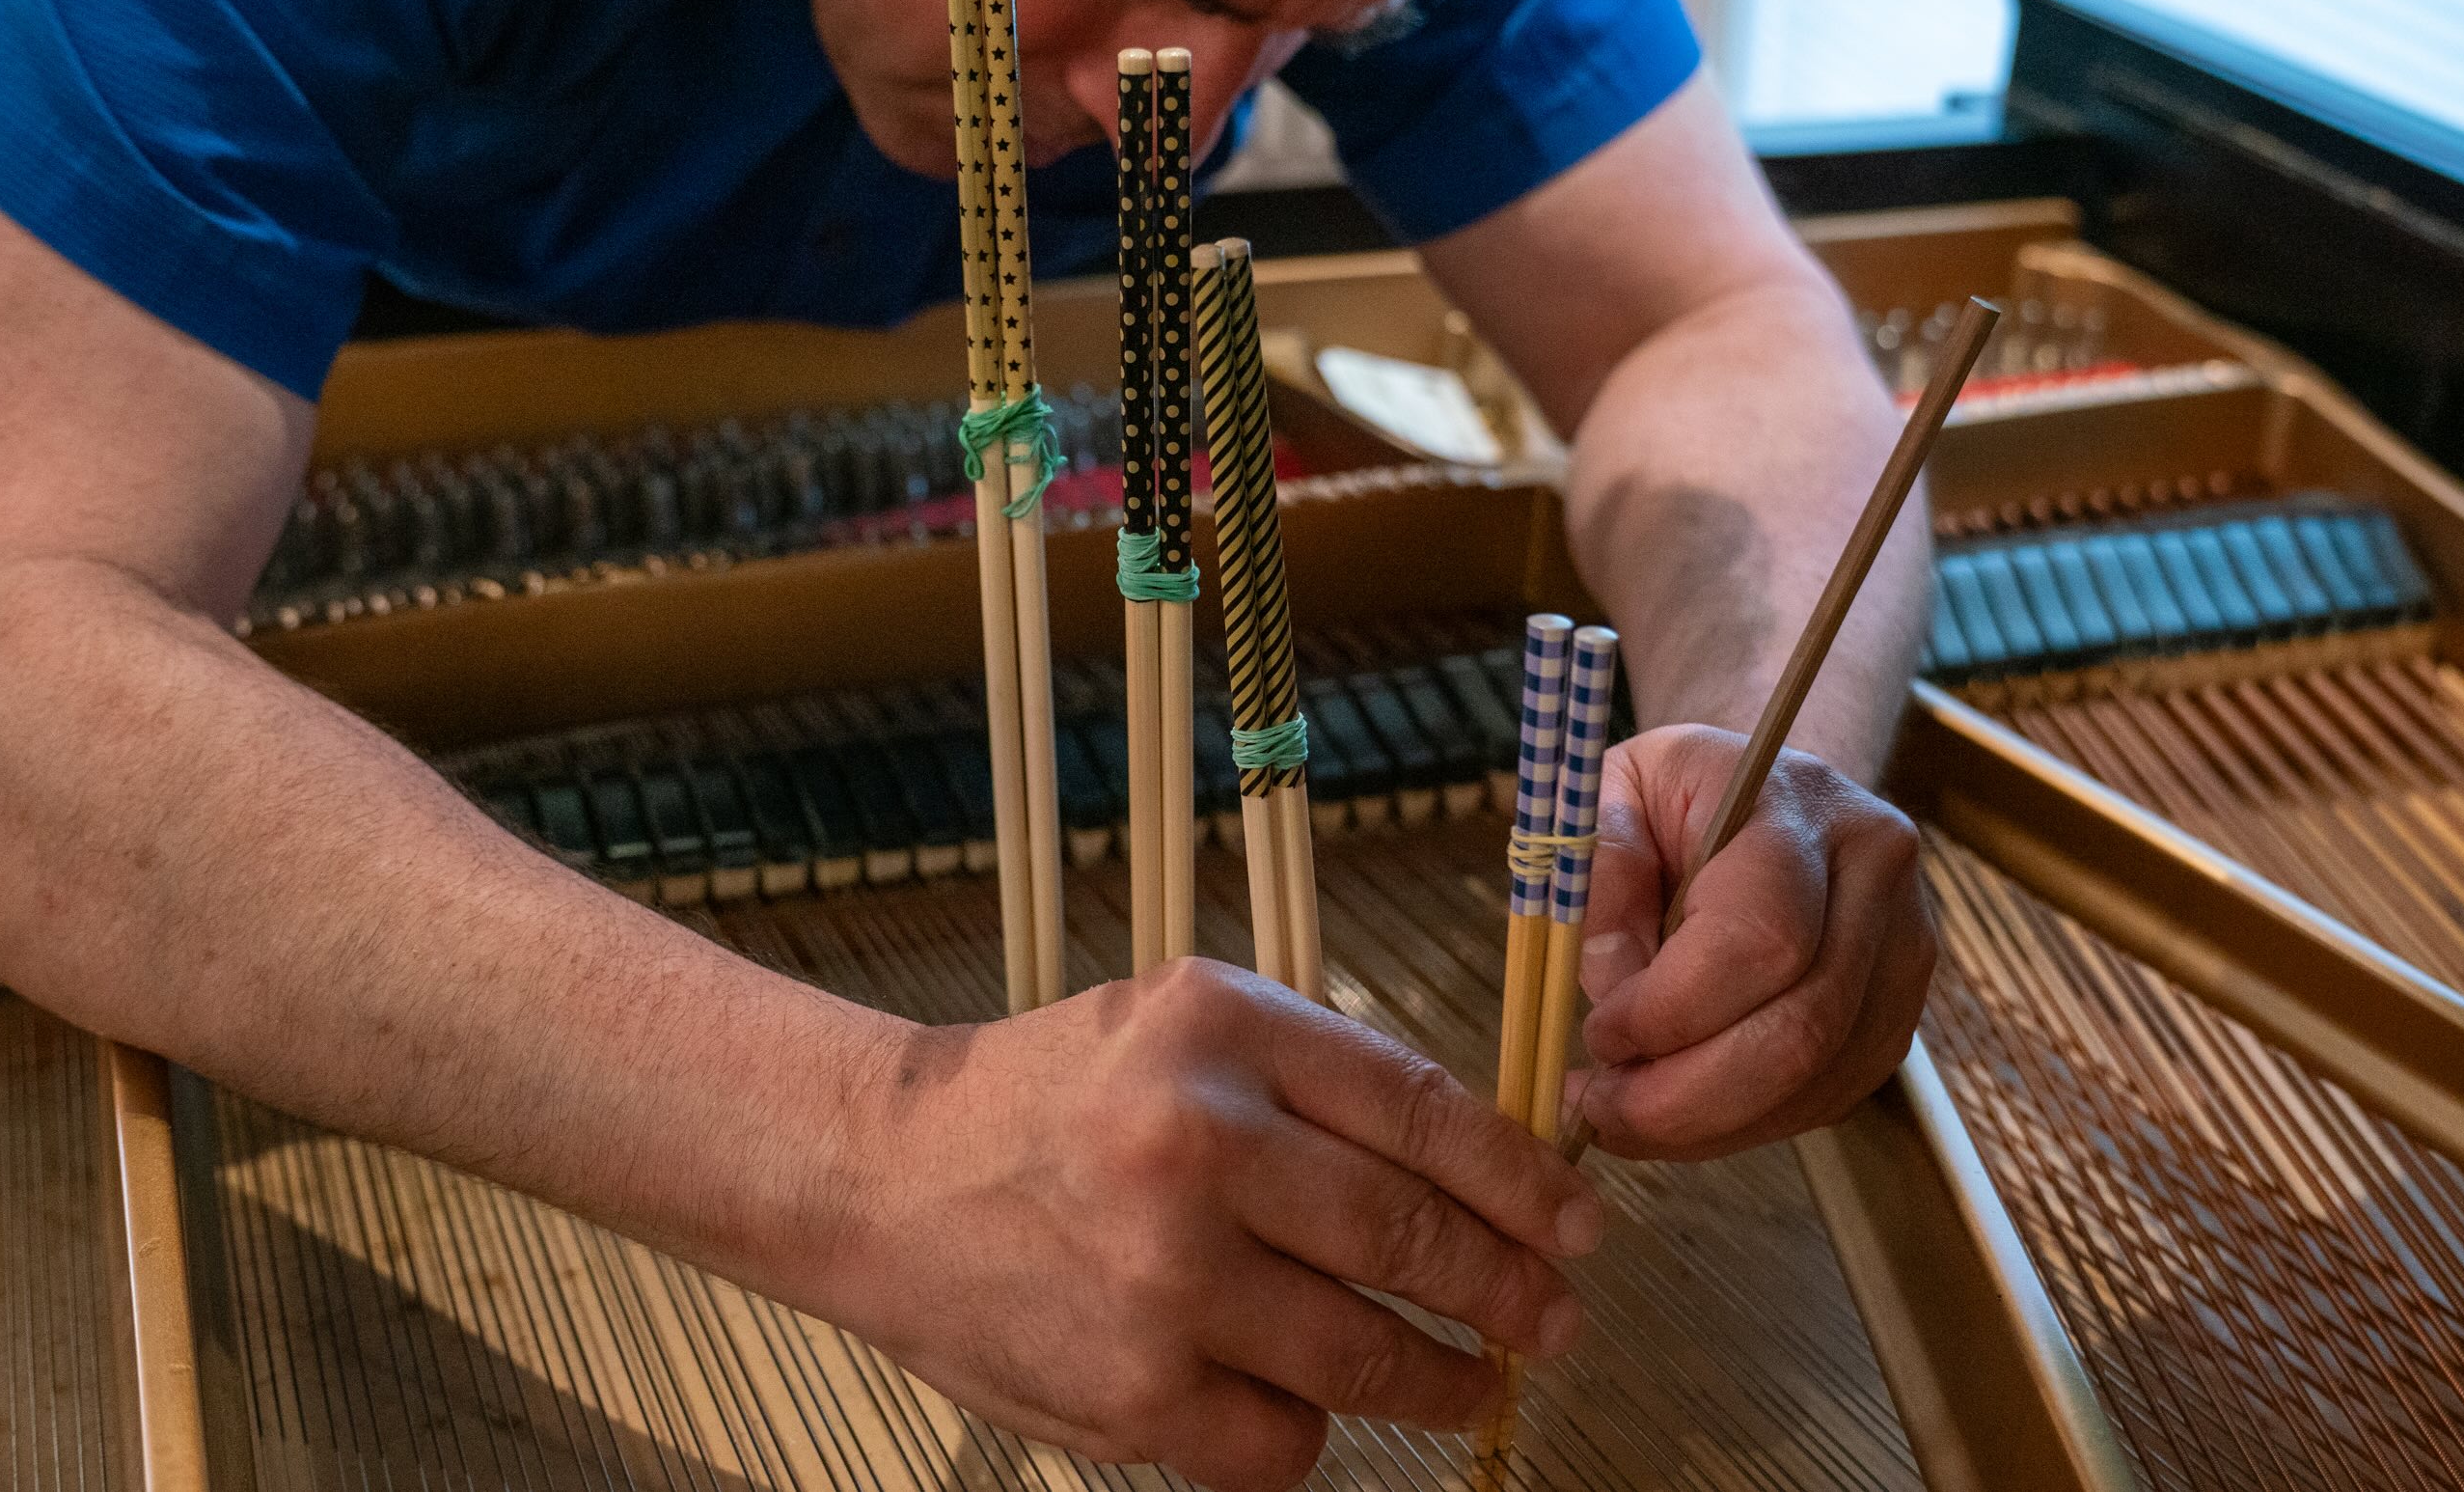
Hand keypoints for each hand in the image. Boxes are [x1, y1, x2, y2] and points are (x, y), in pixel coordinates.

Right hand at [831, 958, 1601, 1491]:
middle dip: (1509, 1291)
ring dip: (1444, 1379)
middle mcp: (1195, 1144)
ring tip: (1476, 1381)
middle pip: (1411, 1237)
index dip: (1524, 1181)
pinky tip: (1313, 1405)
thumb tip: (1491, 1171)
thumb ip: (1321, 1080)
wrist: (882, 1177)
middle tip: (1556, 1319)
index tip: (1581, 1226)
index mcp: (1219, 1028)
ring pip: (1365, 1354)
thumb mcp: (1185, 1023)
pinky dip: (1314, 1431)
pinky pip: (1282, 1440)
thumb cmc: (1057, 1098)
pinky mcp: (1132, 1391)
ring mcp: (1163, 1278)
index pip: (1423, 1110)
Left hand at [1563, 724, 1935, 1158]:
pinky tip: (1682, 1112)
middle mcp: (1875, 875)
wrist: (1772, 793)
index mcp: (1800, 804)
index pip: (1761, 935)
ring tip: (1625, 1116)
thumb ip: (1600, 873)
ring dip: (1709, 1123)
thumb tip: (1614, 983)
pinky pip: (1827, 1097)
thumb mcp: (1611, 793)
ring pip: (1818, 1079)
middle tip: (1600, 1109)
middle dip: (1686, 1095)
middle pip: (1802, 1027)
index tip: (1599, 1033)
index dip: (1672, 1009)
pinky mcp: (1897, 1014)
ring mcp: (1904, 950)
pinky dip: (1743, 1124)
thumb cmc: (1680, 794)